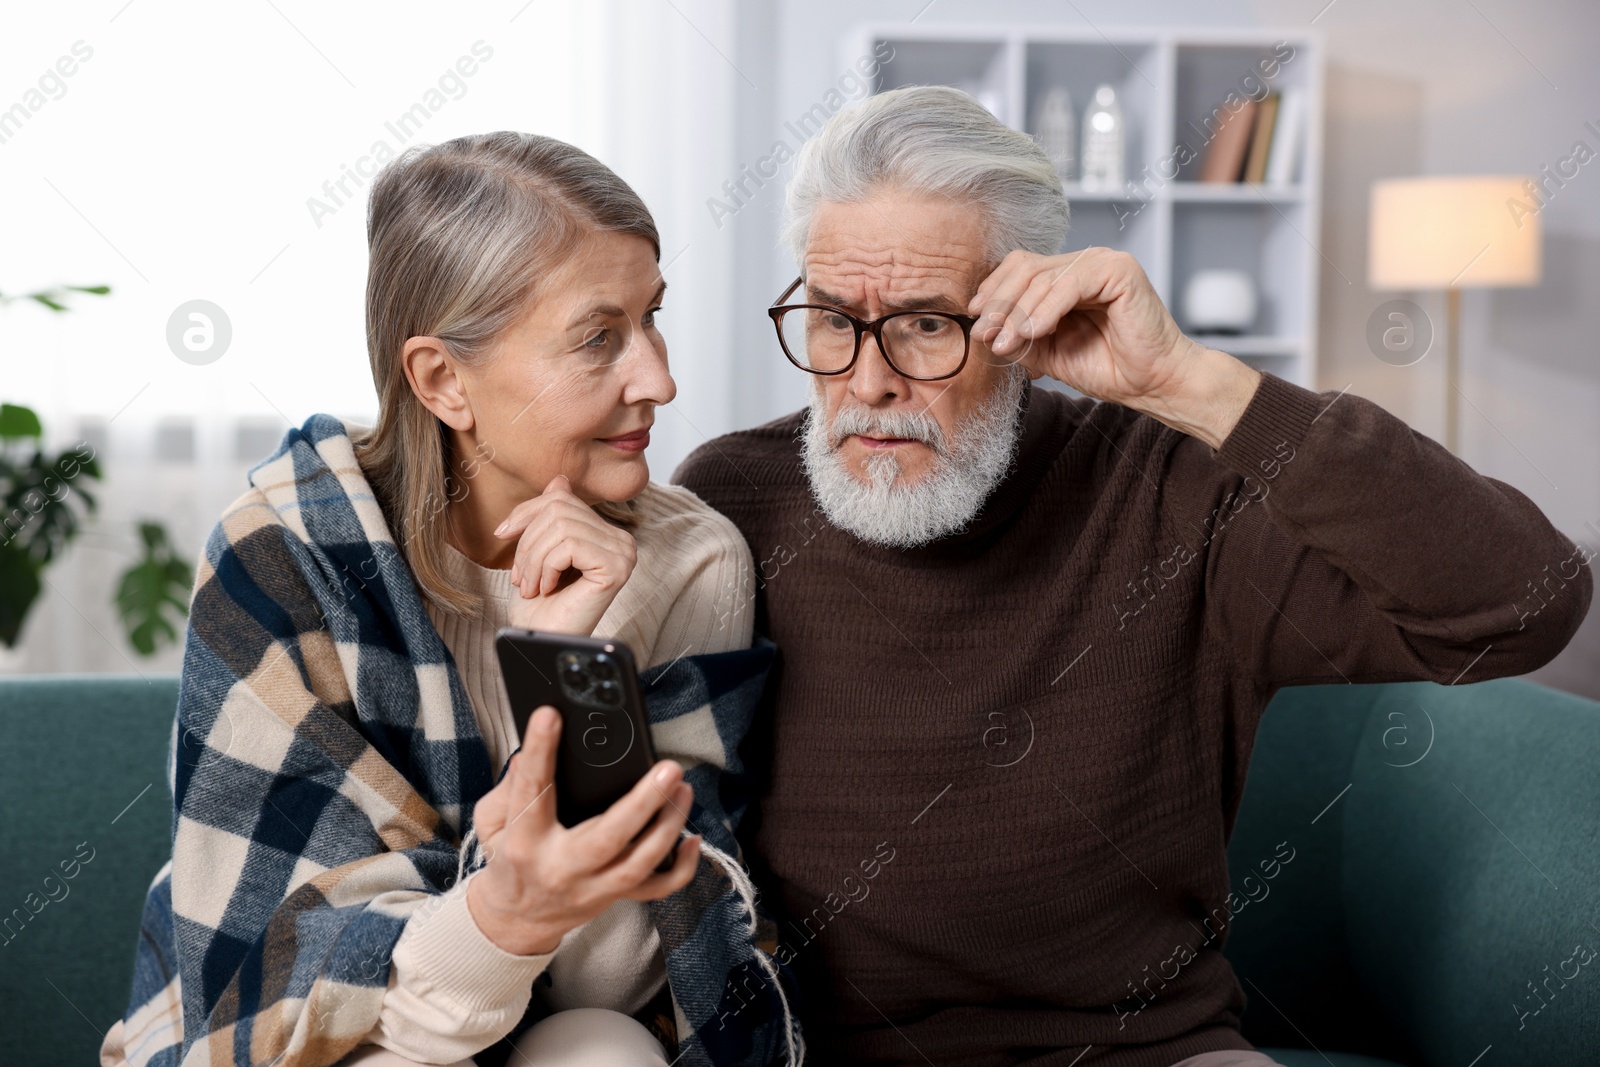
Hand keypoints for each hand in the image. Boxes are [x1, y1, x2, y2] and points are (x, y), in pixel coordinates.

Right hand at [465, 704, 701, 955]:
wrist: (515, 920)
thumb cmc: (508, 858)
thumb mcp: (490, 822)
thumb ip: (508, 787)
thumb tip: (529, 754)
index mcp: (524, 841)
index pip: (533, 791)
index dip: (540, 752)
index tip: (550, 716)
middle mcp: (562, 867)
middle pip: (607, 838)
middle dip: (643, 803)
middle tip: (668, 769)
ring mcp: (593, 887)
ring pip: (639, 863)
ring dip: (668, 826)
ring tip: (683, 789)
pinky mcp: (615, 897)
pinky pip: (657, 888)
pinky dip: (682, 867)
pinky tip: (692, 838)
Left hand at [496, 474, 636, 635]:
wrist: (544, 641)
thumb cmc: (541, 604)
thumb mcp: (539, 549)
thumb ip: (553, 515)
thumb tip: (560, 479)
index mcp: (607, 534)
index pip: (562, 499)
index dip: (526, 512)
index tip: (503, 534)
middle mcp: (622, 541)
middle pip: (559, 509)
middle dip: (527, 540)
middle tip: (519, 575)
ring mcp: (623, 553)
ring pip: (560, 526)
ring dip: (533, 559)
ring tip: (530, 585)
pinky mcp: (616, 567)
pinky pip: (568, 545)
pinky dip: (546, 567)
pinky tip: (546, 589)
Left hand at [968, 247, 1260, 448]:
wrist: (1152, 384)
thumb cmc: (1108, 368)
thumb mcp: (1048, 352)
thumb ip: (1019, 335)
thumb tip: (983, 329)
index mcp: (1067, 277)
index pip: (1018, 269)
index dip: (993, 292)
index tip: (976, 323)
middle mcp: (1084, 263)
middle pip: (1025, 268)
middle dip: (999, 304)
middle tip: (985, 335)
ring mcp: (1102, 262)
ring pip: (1042, 276)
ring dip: (1018, 311)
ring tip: (1007, 342)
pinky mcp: (1119, 270)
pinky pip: (1069, 284)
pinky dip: (1045, 309)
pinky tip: (1032, 332)